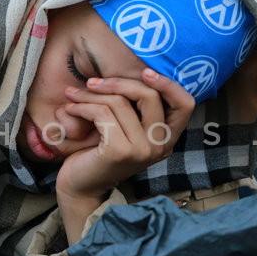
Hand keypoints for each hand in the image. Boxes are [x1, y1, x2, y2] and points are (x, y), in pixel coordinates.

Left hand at [55, 69, 194, 242]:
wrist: (79, 186)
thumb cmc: (98, 152)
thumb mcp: (124, 127)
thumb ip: (136, 108)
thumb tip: (138, 69)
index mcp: (167, 139)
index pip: (185, 104)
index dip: (169, 84)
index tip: (145, 72)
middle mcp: (160, 146)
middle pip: (150, 96)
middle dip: (118, 83)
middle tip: (92, 83)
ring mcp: (143, 150)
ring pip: (121, 103)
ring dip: (91, 95)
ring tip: (74, 95)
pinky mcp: (121, 151)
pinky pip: (103, 114)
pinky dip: (83, 106)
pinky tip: (71, 109)